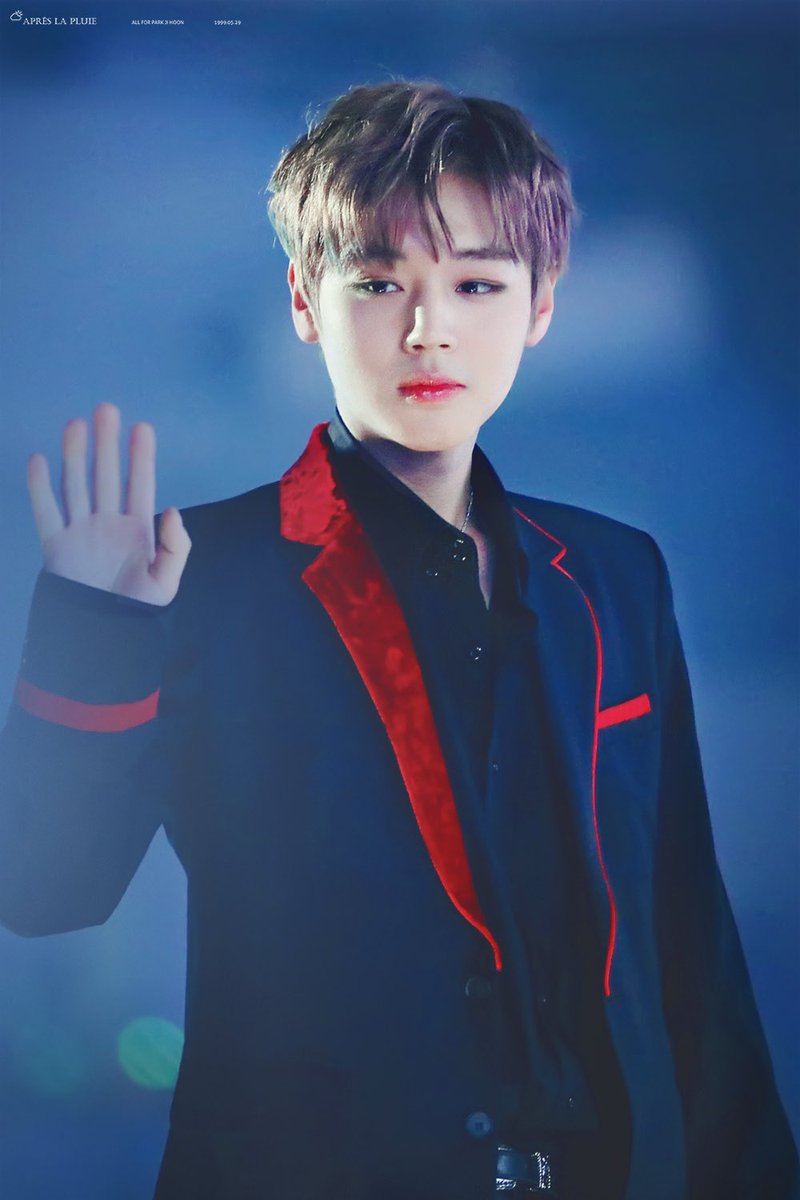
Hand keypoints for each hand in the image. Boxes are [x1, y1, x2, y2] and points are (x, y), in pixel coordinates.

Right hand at [27, 403, 190, 605]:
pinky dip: (40, 487)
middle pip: (105, 477)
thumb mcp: (166, 583)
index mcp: (137, 531)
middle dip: (107, 445)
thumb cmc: (137, 611)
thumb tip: (173, 511)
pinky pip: (46, 512)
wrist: (103, 637)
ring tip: (76, 425)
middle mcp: (107, 525)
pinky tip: (39, 460)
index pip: (139, 486)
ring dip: (75, 456)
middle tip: (107, 409)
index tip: (143, 429)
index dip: (141, 458)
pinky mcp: (56, 547)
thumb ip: (175, 547)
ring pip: (76, 486)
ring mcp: (80, 533)